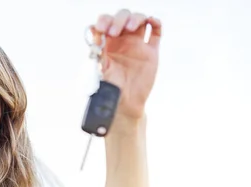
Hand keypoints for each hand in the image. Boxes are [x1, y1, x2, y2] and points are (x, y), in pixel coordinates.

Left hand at [91, 9, 161, 123]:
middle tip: (114, 32)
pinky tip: (151, 22)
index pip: (105, 22)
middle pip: (122, 17)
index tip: (102, 29)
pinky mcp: (151, 52)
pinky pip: (156, 31)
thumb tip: (94, 30)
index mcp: (105, 43)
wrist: (123, 105)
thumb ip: (97, 50)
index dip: (104, 20)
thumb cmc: (107, 90)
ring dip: (135, 18)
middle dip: (118, 19)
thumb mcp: (98, 68)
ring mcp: (136, 45)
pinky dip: (155, 22)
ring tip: (131, 28)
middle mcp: (121, 41)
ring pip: (139, 20)